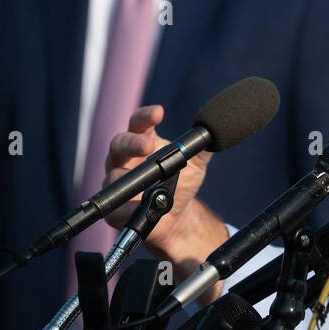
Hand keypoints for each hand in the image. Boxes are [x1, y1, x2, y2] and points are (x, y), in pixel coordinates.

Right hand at [104, 104, 227, 302]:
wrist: (176, 217)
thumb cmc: (181, 182)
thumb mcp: (195, 163)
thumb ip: (201, 146)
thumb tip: (215, 130)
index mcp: (143, 142)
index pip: (139, 123)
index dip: (146, 116)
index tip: (158, 112)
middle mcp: (125, 159)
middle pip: (119, 143)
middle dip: (133, 143)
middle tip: (148, 145)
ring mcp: (116, 182)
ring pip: (113, 176)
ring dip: (125, 177)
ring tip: (143, 180)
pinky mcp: (114, 209)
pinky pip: (115, 209)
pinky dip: (124, 209)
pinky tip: (134, 208)